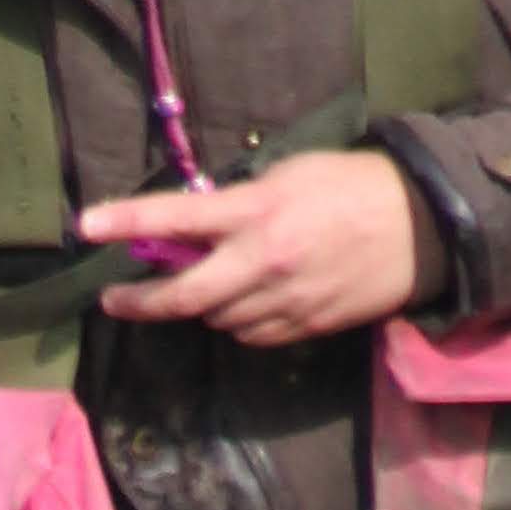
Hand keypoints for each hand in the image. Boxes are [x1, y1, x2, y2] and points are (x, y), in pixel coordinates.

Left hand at [82, 149, 420, 344]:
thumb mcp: (291, 174)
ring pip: (215, 320)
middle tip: (115, 301)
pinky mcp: (305, 327)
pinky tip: (251, 301)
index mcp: (256, 212)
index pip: (175, 218)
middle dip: (139, 303)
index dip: (125, 221)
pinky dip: (240, 321)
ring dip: (203, 306)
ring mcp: (283, 301)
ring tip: (212, 283)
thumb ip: (239, 202)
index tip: (86, 226)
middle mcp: (261, 262)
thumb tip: (196, 226)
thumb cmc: (354, 185)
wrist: (423, 225)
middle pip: (181, 298)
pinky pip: (252, 335)